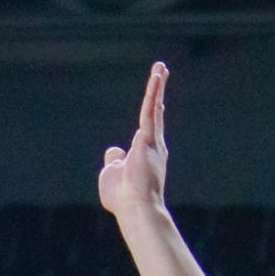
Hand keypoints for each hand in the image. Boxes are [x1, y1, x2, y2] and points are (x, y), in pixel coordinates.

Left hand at [98, 63, 168, 220]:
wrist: (134, 208)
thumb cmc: (122, 198)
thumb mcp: (112, 175)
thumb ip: (114, 161)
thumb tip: (115, 151)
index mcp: (145, 156)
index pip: (148, 130)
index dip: (152, 115)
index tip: (158, 102)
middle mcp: (153, 147)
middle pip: (154, 114)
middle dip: (157, 93)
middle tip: (161, 71)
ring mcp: (153, 143)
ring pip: (154, 109)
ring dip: (157, 86)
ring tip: (160, 67)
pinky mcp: (149, 139)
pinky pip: (150, 110)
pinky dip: (153, 92)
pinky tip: (157, 76)